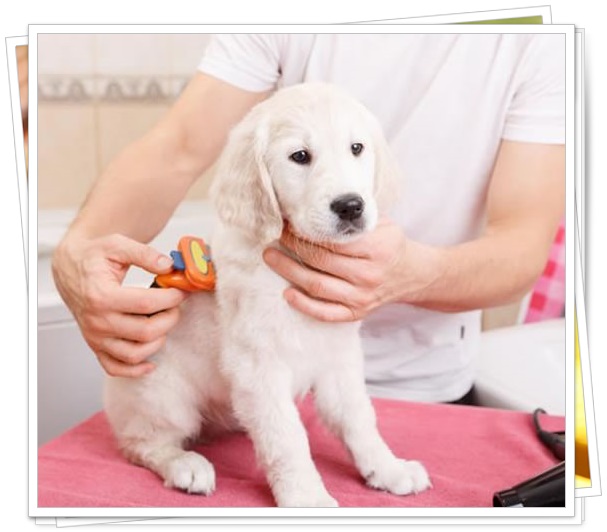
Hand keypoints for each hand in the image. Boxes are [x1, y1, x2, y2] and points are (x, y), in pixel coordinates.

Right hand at [52, 233, 188, 376]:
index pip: (146, 304)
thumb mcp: (117, 245)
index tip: (181, 290)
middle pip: (145, 331)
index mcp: (101, 296)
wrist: (71, 268)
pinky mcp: (96, 345)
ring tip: (164, 321)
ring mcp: (95, 336)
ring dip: (158, 341)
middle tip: (176, 305)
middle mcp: (97, 320)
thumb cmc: (94, 257)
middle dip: (170, 318)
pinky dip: (136, 369)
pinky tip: (151, 360)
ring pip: (134, 354)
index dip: (171, 298)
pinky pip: (116, 367)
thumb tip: (168, 266)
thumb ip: (144, 254)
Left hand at [262, 218, 414, 321]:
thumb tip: (316, 207)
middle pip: (321, 261)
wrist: (412, 274)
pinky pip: (326, 313)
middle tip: (275, 236)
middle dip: (293, 247)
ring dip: (290, 271)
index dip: (307, 231)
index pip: (334, 240)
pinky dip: (304, 305)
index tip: (290, 222)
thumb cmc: (389, 245)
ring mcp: (363, 296)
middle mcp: (369, 274)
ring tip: (272, 257)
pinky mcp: (357, 313)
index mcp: (377, 248)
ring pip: (318, 286)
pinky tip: (287, 293)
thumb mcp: (380, 224)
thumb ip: (353, 220)